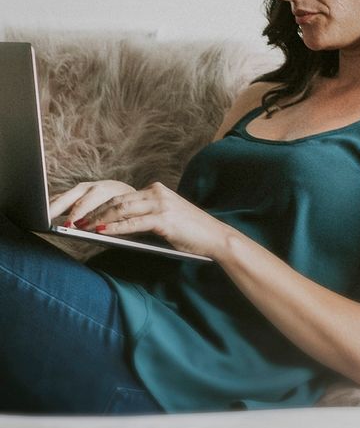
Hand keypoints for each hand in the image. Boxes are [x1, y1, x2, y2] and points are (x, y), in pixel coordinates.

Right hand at [49, 180, 133, 225]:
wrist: (129, 194)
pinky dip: (51, 207)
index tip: (69, 225)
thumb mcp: (124, 215)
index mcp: (105, 191)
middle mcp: (91, 187)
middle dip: (57, 209)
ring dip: (51, 208)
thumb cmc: (127, 209)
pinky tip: (43, 215)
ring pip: (62, 197)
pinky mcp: (74, 194)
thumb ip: (111, 221)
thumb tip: (98, 230)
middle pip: (70, 198)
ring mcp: (81, 189)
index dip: (77, 215)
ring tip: (39, 218)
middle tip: (46, 221)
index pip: (87, 204)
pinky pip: (59, 199)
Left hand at [73, 181, 231, 259]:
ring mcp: (161, 205)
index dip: (100, 205)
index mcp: (157, 190)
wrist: (215, 237)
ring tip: (83, 228)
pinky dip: (115, 228)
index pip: (122, 196)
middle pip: (118, 200)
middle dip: (94, 211)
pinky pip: (133, 223)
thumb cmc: (190, 231)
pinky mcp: (164, 220)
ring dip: (100, 219)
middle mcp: (158, 193)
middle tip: (76, 222)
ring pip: (122, 209)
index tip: (84, 214)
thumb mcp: (165, 217)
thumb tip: (114, 224)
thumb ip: (145, 214)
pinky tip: (102, 232)